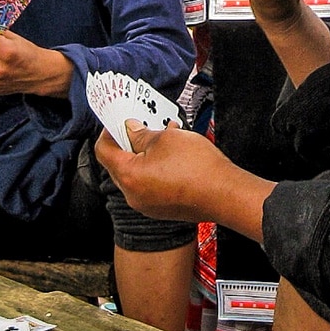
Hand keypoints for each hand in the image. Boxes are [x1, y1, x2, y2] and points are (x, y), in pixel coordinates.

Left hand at [95, 119, 246, 224]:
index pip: (104, 151)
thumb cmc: (198, 167)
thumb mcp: (167, 138)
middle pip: (120, 164)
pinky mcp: (163, 209)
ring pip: (138, 174)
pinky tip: (176, 156)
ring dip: (147, 155)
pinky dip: (157, 169)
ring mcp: (148, 205)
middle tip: (144, 127)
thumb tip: (131, 129)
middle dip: (130, 143)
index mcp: (128, 176)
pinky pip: (151, 185)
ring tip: (167, 139)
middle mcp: (133, 195)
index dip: (109, 132)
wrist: (225, 194)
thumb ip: (142, 133)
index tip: (118, 121)